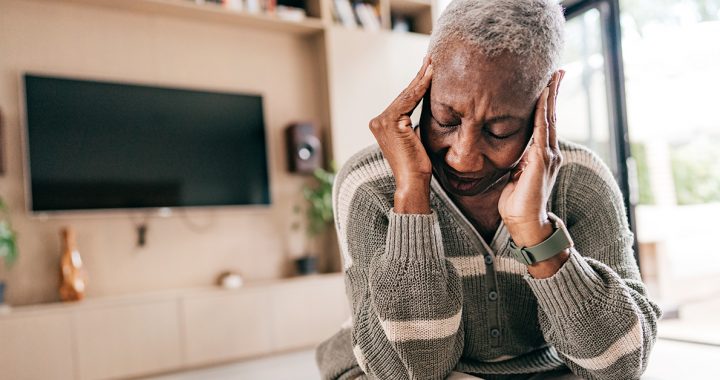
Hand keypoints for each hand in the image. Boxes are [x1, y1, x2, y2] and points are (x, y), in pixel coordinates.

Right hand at [369, 56, 432, 213]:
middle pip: (404, 95)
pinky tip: (431, 73)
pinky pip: (409, 99)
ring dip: (422, 77)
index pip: (404, 100)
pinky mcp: (390, 122)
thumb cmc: (418, 166)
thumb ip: (413, 123)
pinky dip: (421, 86)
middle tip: (431, 58)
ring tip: (433, 61)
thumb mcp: (415, 138)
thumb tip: (426, 108)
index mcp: (382, 125)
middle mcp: (377, 121)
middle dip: (419, 76)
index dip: (417, 84)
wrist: (413, 182)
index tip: (429, 69)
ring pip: (407, 95)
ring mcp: (381, 121)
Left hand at [498, 71, 564, 247]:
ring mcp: (548, 155)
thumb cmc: (517, 202)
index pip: (545, 122)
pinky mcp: (542, 160)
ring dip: (551, 96)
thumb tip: (509, 149)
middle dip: (554, 92)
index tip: (547, 82)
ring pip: (550, 119)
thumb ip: (517, 161)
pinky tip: (543, 97)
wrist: (524, 223)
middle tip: (557, 70)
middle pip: (552, 115)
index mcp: (542, 154)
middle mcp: (549, 152)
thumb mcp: (515, 175)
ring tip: (553, 76)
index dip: (546, 101)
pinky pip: (543, 131)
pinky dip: (544, 112)